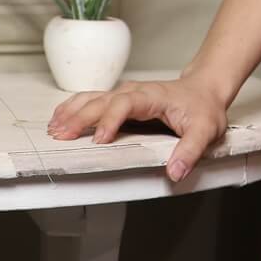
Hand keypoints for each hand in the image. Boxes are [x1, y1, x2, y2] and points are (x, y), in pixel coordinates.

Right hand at [46, 70, 228, 184]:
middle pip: (102, 101)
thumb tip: (175, 172)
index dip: (111, 120)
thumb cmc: (203, 108)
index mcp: (151, 96)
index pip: (125, 104)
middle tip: (61, 136)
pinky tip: (59, 117)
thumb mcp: (206, 130)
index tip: (100, 139)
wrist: (203, 89)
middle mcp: (133, 91)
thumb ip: (191, 151)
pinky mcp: (120, 99)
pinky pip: (92, 99)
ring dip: (72, 112)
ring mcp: (124, 94)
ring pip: (92, 98)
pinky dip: (74, 107)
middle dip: (80, 118)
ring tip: (54, 128)